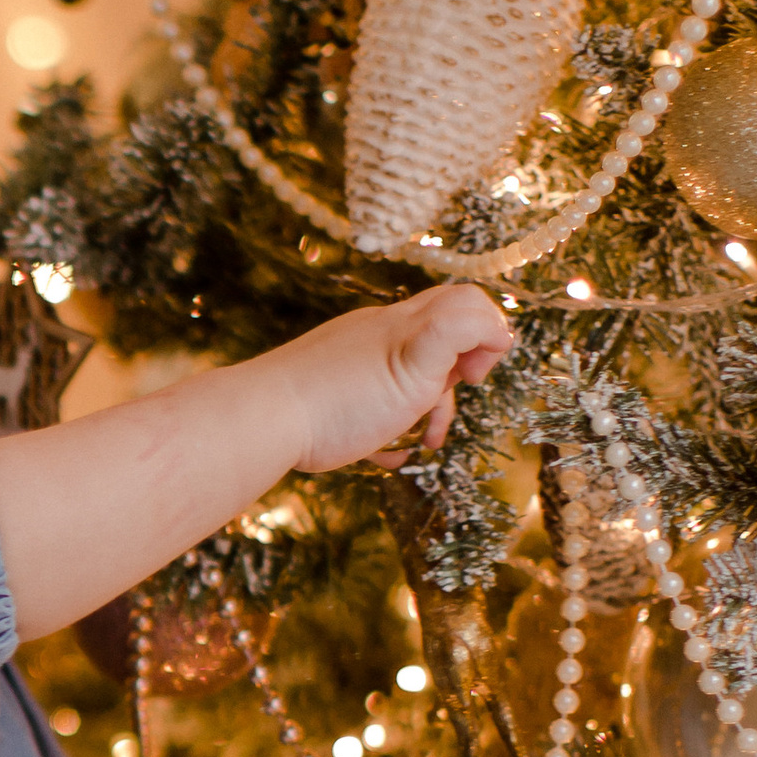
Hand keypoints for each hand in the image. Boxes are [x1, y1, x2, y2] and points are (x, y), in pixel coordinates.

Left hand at [274, 286, 515, 474]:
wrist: (260, 421)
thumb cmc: (342, 398)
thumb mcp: (415, 364)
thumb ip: (457, 334)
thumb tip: (496, 326)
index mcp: (403, 325)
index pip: (464, 302)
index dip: (489, 333)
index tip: (477, 376)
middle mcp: (377, 335)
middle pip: (437, 341)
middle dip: (456, 375)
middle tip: (452, 402)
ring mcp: (349, 363)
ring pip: (404, 378)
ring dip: (425, 411)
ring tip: (422, 443)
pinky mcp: (325, 394)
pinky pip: (369, 406)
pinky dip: (388, 428)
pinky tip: (386, 454)